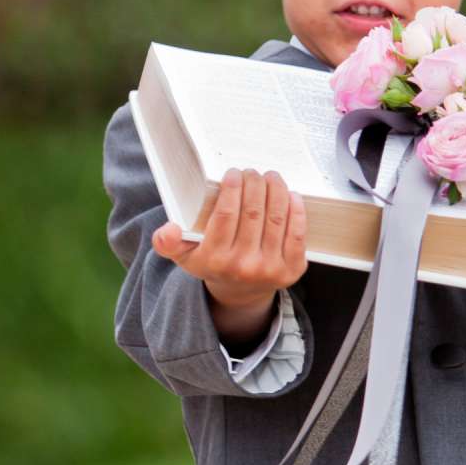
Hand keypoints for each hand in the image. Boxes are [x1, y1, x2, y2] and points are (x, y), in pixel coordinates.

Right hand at [151, 167, 307, 339]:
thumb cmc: (211, 263)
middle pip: (253, 213)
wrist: (240, 292)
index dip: (232, 188)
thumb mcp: (184, 255)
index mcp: (215, 260)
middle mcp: (243, 266)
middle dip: (255, 184)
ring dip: (276, 190)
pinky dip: (296, 210)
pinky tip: (291, 195)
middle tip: (253, 172)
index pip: (226, 215)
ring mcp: (270, 269)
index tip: (234, 173)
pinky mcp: (292, 270)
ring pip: (276, 219)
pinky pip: (297, 234)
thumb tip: (168, 230)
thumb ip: (168, 242)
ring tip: (271, 177)